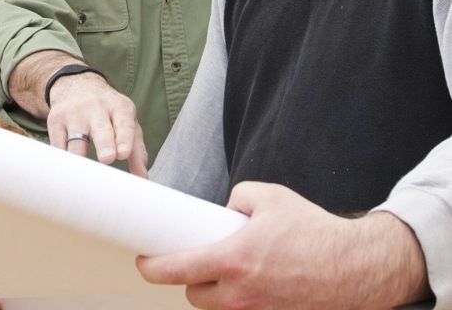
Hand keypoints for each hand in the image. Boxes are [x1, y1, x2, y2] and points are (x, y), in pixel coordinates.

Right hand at [47, 70, 147, 176]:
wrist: (76, 84)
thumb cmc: (106, 109)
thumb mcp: (125, 120)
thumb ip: (136, 149)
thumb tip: (142, 176)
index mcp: (118, 107)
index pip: (124, 123)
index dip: (124, 139)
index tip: (123, 153)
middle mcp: (96, 108)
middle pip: (101, 129)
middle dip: (105, 144)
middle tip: (107, 159)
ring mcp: (74, 113)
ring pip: (76, 142)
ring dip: (81, 159)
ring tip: (84, 176)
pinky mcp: (55, 121)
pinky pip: (58, 147)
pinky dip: (64, 161)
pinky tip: (69, 170)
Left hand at [136, 182, 429, 308]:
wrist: (352, 267)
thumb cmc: (311, 230)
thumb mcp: (268, 196)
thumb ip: (236, 197)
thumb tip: (224, 209)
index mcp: (233, 259)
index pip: (177, 270)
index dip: (151, 267)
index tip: (142, 260)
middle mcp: (240, 293)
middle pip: (192, 293)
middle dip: (189, 276)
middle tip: (194, 256)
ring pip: (214, 307)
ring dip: (212, 291)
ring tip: (225, 268)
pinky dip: (237, 299)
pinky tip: (250, 280)